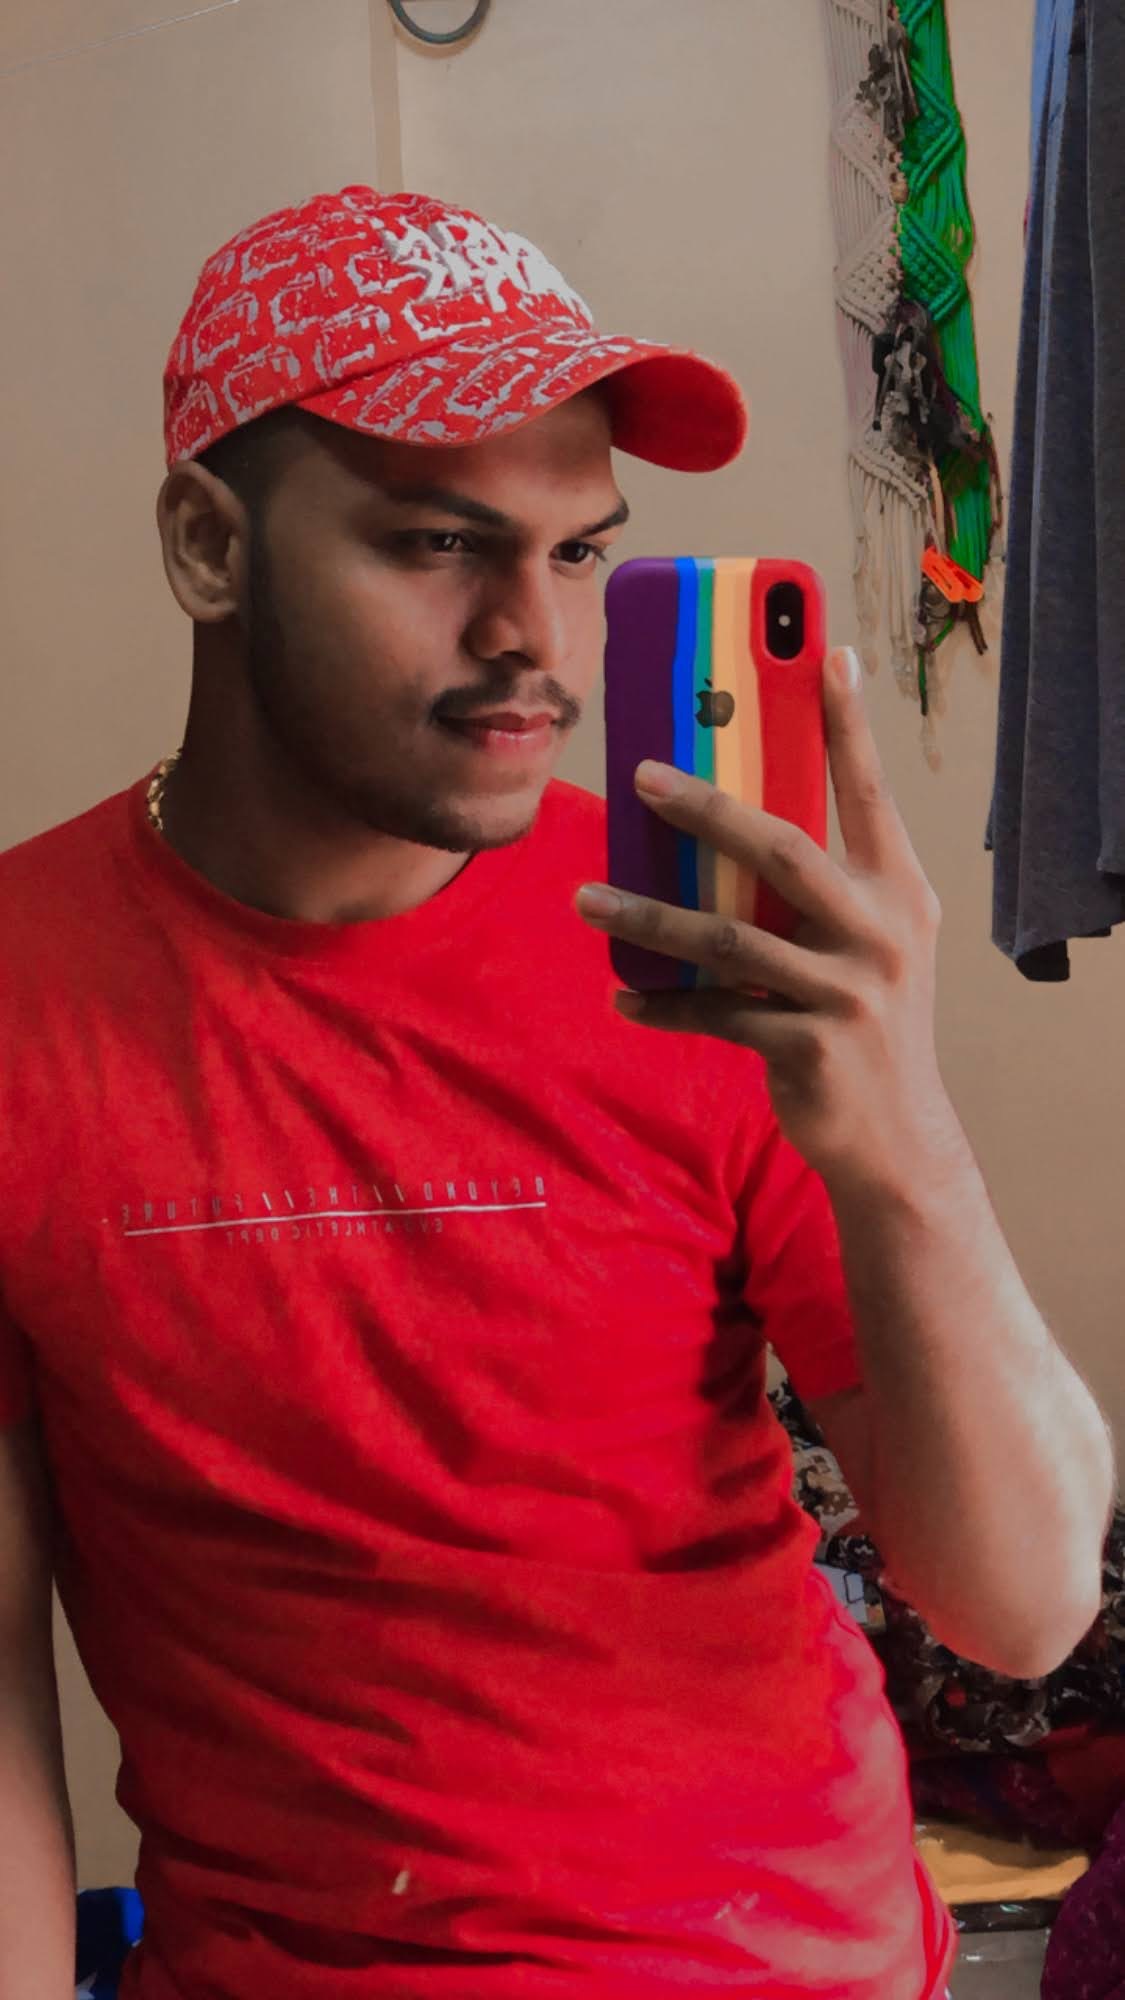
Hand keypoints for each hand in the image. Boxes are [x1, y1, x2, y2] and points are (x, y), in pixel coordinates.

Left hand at [577, 647, 962, 1195]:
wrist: (898, 1136)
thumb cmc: (867, 1019)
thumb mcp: (872, 942)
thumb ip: (824, 885)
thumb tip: (732, 825)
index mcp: (898, 890)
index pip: (869, 791)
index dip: (848, 723)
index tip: (829, 654)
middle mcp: (881, 932)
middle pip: (780, 852)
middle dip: (705, 809)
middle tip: (639, 776)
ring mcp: (848, 993)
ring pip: (726, 940)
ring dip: (647, 918)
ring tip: (587, 899)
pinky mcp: (808, 1048)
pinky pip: (714, 1015)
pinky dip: (661, 1005)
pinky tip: (622, 995)